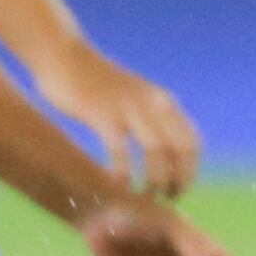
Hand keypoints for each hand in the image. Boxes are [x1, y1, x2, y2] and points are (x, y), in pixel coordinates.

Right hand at [32, 42, 201, 196]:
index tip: (177, 191)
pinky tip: (116, 186)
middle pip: (181, 150)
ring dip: (154, 181)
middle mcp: (153, 103)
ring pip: (156, 152)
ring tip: (143, 197)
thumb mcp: (133, 97)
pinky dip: (122, 173)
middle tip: (163, 200)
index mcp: (163, 101)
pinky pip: (120, 151)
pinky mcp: (102, 114)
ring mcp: (129, 107)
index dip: (190, 171)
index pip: (192, 142)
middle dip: (178, 180)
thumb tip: (161, 153)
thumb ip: (149, 118)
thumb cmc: (95, 83)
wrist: (63, 55)